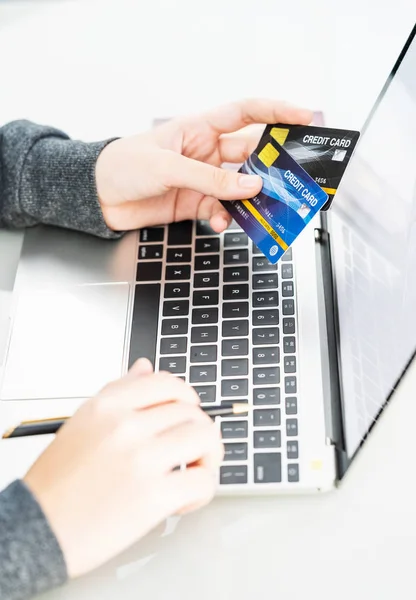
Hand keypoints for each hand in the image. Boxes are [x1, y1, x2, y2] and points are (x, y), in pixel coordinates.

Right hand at [23, 359, 222, 577]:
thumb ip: (119, 393)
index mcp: (109, 405)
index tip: (189, 411)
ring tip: (194, 471)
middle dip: (200, 431)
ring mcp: (141, 458)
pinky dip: (203, 490)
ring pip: (205, 438)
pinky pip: (202, 481)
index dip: (187, 397)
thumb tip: (145, 367)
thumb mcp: (83, 422)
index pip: (167, 383)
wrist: (38, 529)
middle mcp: (126, 425)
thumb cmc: (58, 481)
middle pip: (192, 412)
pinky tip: (185, 499)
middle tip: (193, 450)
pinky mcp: (152, 496)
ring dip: (209, 456)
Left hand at [95, 99, 311, 231]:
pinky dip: (225, 217)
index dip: (277, 112)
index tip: (305, 118)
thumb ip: (209, 178)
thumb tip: (250, 186)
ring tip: (262, 209)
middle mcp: (206, 151)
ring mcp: (202, 179)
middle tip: (294, 176)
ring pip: (239, 187)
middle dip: (272, 164)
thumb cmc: (123, 164)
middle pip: (250, 154)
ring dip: (250, 198)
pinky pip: (221, 209)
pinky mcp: (195, 203)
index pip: (246, 112)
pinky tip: (221, 222)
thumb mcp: (167, 166)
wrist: (99, 196)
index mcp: (199, 128)